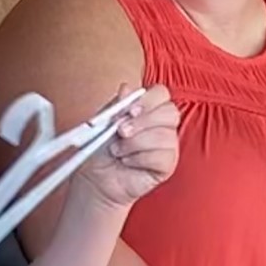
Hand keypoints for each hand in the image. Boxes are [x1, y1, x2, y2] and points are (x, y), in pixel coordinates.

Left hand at [74, 86, 181, 208]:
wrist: (95, 176)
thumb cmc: (101, 149)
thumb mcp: (104, 120)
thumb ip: (117, 105)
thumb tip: (126, 89)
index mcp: (148, 109)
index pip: (161, 94)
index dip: (148, 100)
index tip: (129, 111)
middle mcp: (162, 125)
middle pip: (170, 112)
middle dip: (143, 121)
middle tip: (121, 131)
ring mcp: (167, 145)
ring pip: (165, 136)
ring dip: (136, 143)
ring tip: (118, 151)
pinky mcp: (167, 165)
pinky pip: (163, 157)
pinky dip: (140, 158)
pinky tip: (128, 161)